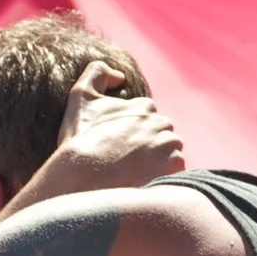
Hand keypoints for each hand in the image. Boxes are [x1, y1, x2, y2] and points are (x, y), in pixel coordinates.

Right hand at [55, 61, 184, 189]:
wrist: (83, 176)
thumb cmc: (80, 141)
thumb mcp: (80, 96)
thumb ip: (97, 73)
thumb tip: (120, 77)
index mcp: (144, 106)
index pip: (146, 120)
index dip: (131, 135)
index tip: (119, 148)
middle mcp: (161, 122)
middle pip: (161, 135)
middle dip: (148, 147)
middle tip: (126, 164)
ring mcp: (169, 144)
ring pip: (170, 153)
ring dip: (157, 162)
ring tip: (135, 175)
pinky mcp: (174, 166)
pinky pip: (176, 171)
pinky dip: (163, 177)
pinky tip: (143, 182)